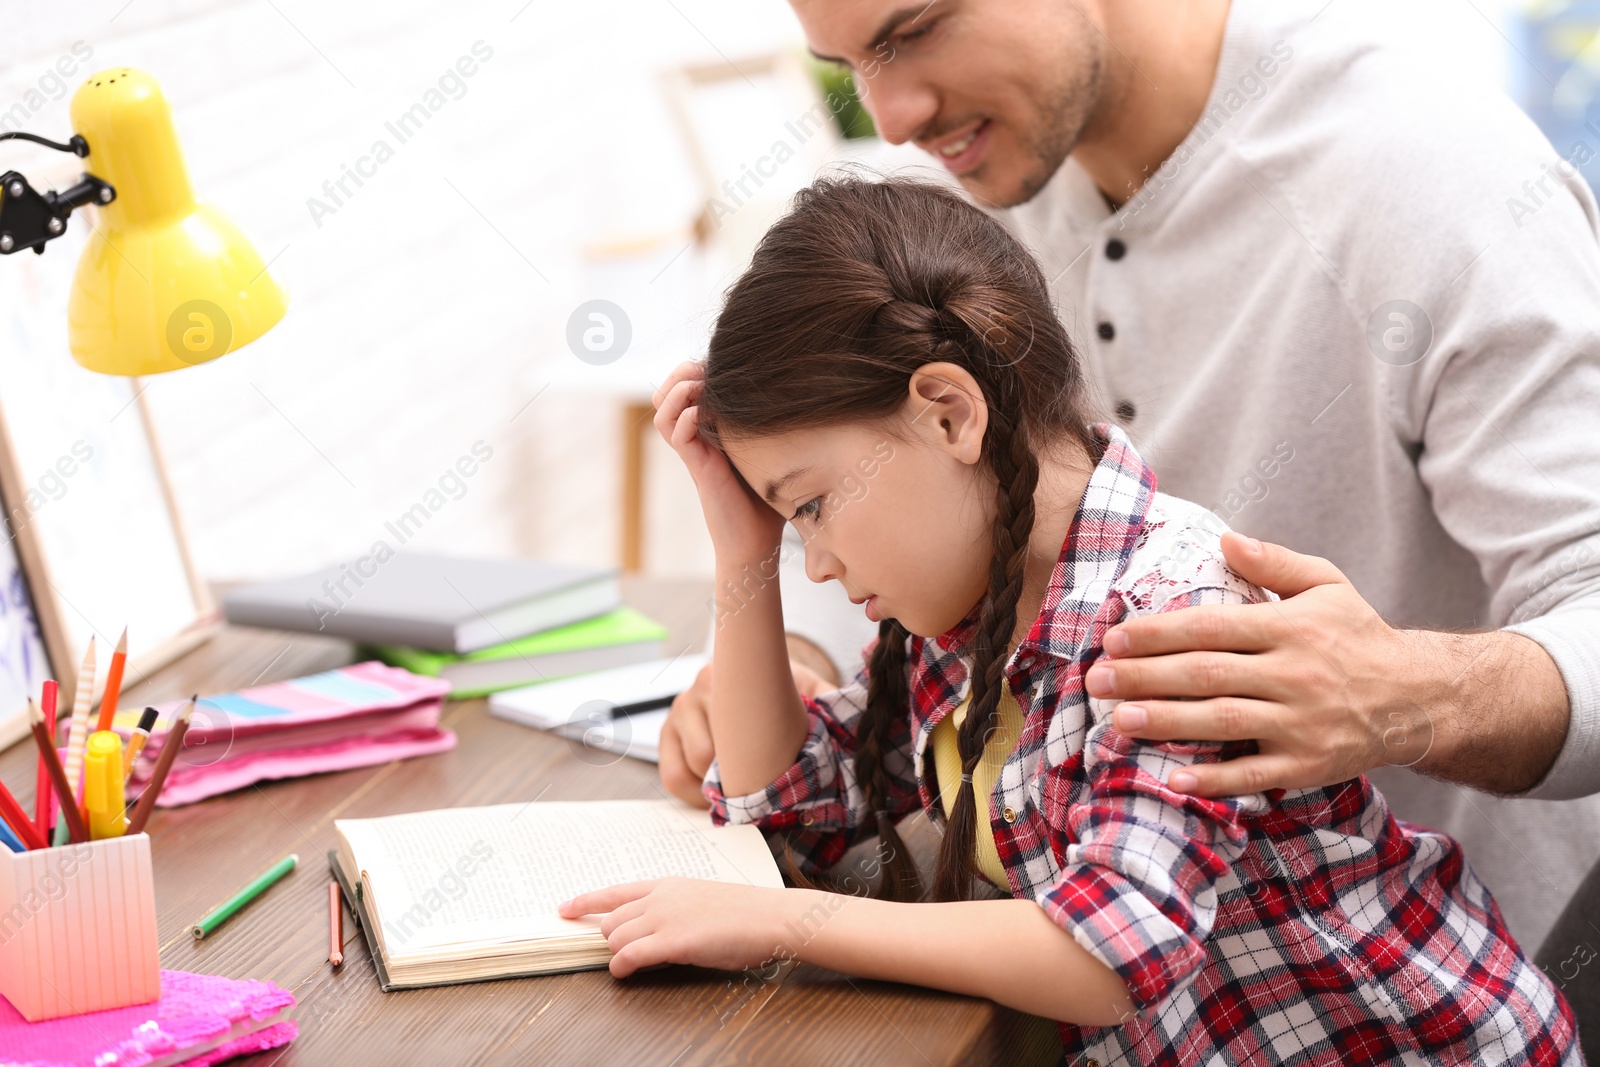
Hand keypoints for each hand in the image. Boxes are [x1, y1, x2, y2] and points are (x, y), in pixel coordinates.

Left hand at [558, 878, 790, 976]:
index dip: (585, 901)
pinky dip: (621, 967)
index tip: (564, 908)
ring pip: (616, 938)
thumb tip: (654, 927)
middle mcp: (660, 898)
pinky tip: (623, 973)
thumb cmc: (745, 912)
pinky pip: (630, 956)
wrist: (770, 917)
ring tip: (628, 964)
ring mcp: (665, 918)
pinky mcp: (673, 942)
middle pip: (611, 920)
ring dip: (616, 954)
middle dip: (610, 939)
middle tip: (620, 952)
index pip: (615, 891)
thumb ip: (674, 909)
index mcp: (667, 884)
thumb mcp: (701, 900)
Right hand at [652, 361, 784, 561]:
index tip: (721, 365)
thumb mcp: (771, 454)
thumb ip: (773, 427)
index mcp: (711, 430)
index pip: (686, 387)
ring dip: (678, 392)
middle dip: (681, 373)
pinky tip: (704, 416)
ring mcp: (695, 453)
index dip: (696, 369)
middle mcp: (698, 438)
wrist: (758, 543)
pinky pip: (677, 436)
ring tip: (699, 388)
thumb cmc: (769, 501)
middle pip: (666, 394)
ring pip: (663, 412)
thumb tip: (803, 395)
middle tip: (704, 370)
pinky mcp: (698, 469)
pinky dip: (686, 419)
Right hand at [659, 657, 836, 807]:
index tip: (773, 778)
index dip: (751, 762)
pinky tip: (717, 796)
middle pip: (708, 755)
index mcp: (729, 675)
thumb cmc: (783, 687)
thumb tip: (851, 722)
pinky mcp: (666, 736)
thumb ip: (827, 700)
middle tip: (764, 795)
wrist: (756, 673)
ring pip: (690, 769)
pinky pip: (672, 776)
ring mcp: (677, 713)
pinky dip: (694, 795)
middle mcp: (697, 690)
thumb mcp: (808, 686)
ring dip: (715, 790)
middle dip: (736, 781)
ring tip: (742, 795)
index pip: (731, 727)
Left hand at [1093, 533, 1419, 796]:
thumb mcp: (1327, 584)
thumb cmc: (1359, 637)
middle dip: (1146, 677)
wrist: (1420, 697)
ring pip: (1223, 722)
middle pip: (1207, 675)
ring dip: (1167, 722)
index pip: (1211, 628)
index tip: (1115, 637)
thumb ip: (1274, 562)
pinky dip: (1215, 781)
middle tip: (1097, 680)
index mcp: (1289, 628)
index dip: (1159, 634)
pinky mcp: (1309, 764)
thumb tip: (1225, 538)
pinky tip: (1174, 780)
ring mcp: (1301, 722)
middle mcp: (1293, 675)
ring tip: (1119, 721)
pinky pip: (1254, 774)